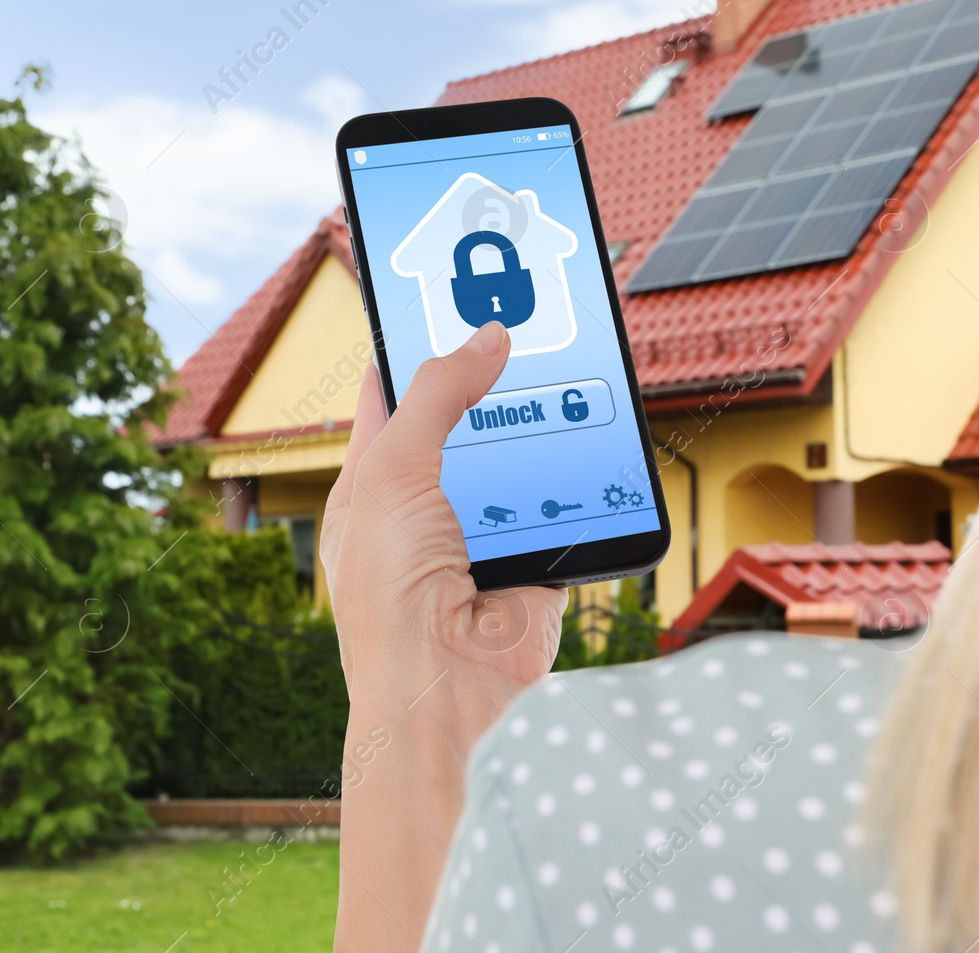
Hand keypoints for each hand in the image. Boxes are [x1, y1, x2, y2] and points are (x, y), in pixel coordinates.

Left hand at [321, 320, 567, 951]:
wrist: (443, 690)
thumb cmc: (389, 590)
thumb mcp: (396, 469)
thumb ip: (439, 395)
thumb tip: (487, 335)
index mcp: (376, 477)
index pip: (393, 390)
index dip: (414, 339)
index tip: (447, 288)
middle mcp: (431, 500)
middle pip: (471, 418)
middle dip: (501, 378)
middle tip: (536, 316)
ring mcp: (485, 530)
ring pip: (526, 457)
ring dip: (549, 428)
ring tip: (577, 368)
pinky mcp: (536, 558)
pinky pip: (569, 504)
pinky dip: (586, 480)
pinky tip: (603, 442)